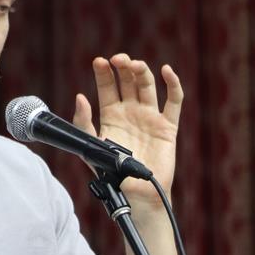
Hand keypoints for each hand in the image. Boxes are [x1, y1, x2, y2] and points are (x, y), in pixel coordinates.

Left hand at [72, 53, 183, 203]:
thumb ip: (83, 123)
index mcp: (111, 115)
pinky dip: (173, 84)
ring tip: (135, 65)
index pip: (108, 87)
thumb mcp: (90, 147)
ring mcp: (150, 117)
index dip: (104, 73)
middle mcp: (131, 112)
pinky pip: (174, 101)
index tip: (99, 61)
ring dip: (142, 72)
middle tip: (117, 59)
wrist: (135, 195)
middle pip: (128, 81)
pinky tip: (166, 71)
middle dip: (123, 66)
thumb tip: (80, 97)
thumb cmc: (112, 174)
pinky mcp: (167, 126)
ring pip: (148, 86)